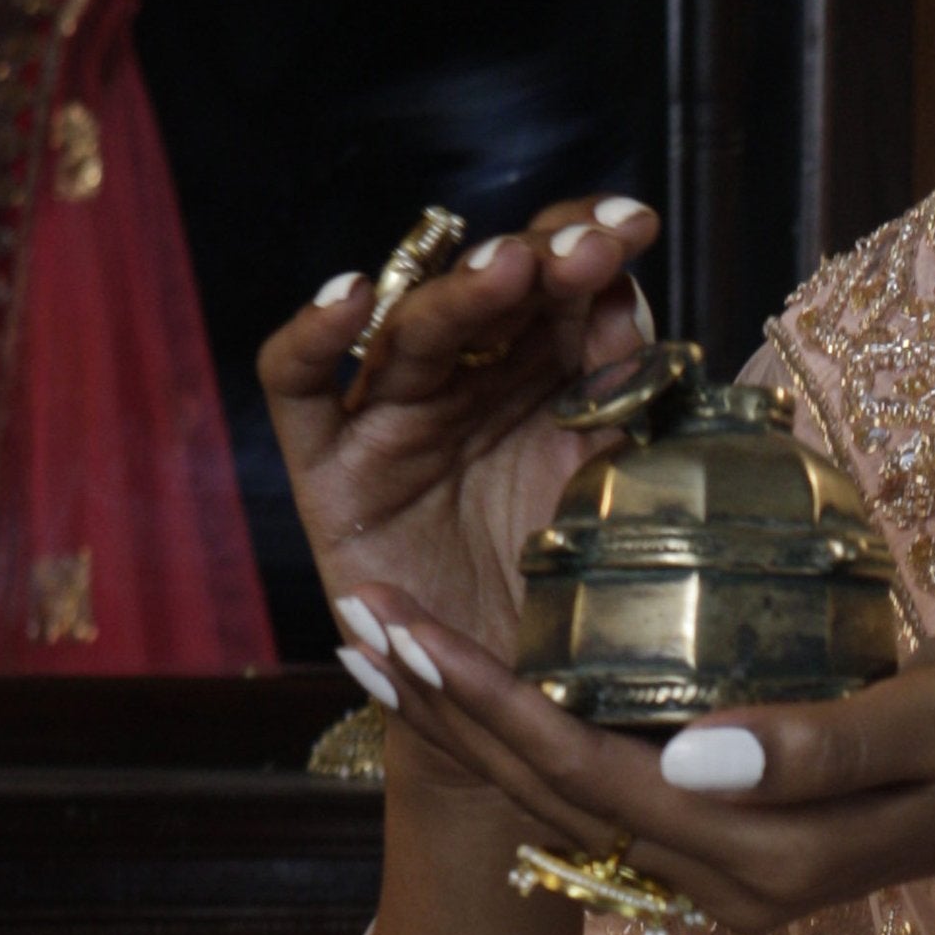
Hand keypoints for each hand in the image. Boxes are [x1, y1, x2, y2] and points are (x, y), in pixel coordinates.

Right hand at [256, 198, 661, 682]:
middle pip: (486, 290)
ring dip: (457, 290)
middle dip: (537, 259)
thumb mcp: (613, 493)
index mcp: (543, 374)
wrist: (513, 707)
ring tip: (507, 268)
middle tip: (584, 251)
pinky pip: (296, 383)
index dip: (589, 245)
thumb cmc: (567, 597)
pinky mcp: (325, 466)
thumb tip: (632, 306)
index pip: (557, 283)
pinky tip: (351, 298)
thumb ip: (622, 403)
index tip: (637, 227)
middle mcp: (465, 382)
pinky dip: (311, 335)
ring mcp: (389, 417)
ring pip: (409, 327)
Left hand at [346, 601, 934, 934]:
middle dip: (442, 710)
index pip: (588, 773)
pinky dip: (524, 729)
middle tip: (350, 618)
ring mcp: (719, 868)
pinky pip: (598, 787)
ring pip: (558, 794)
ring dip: (464, 721)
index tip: (403, 629)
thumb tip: (688, 751)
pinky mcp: (723, 838)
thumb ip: (817, 746)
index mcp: (758, 854)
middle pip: (547, 792)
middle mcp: (720, 878)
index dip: (485, 703)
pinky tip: (472, 682)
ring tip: (378, 647)